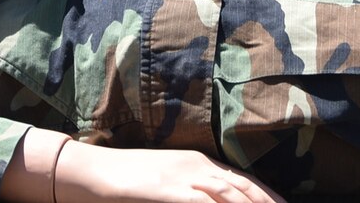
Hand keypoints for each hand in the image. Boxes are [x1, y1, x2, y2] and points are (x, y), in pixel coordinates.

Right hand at [57, 141, 283, 202]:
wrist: (93, 170)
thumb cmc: (128, 178)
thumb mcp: (165, 179)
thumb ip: (189, 190)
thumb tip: (210, 197)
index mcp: (197, 161)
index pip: (241, 178)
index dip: (265, 194)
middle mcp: (195, 165)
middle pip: (241, 186)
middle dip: (266, 201)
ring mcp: (182, 177)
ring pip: (228, 192)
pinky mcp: (167, 190)